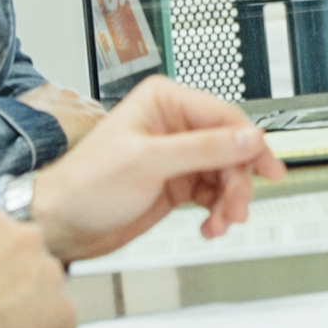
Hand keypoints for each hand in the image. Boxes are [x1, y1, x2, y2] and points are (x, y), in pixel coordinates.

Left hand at [27, 75, 287, 262]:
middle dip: (237, 181)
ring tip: (222, 221)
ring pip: (226, 174)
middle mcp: (174, 125)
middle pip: (231, 148)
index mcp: (164, 102)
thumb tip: (248, 138)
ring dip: (229, 200)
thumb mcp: (148, 162)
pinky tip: (210, 225)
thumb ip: (203, 149)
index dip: (250, 143)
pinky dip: (217, 212)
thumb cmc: (85, 184)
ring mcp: (177, 156)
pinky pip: (213, 194)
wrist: (62, 224)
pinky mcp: (177, 184)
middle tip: (237, 206)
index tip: (266, 167)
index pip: (224, 116)